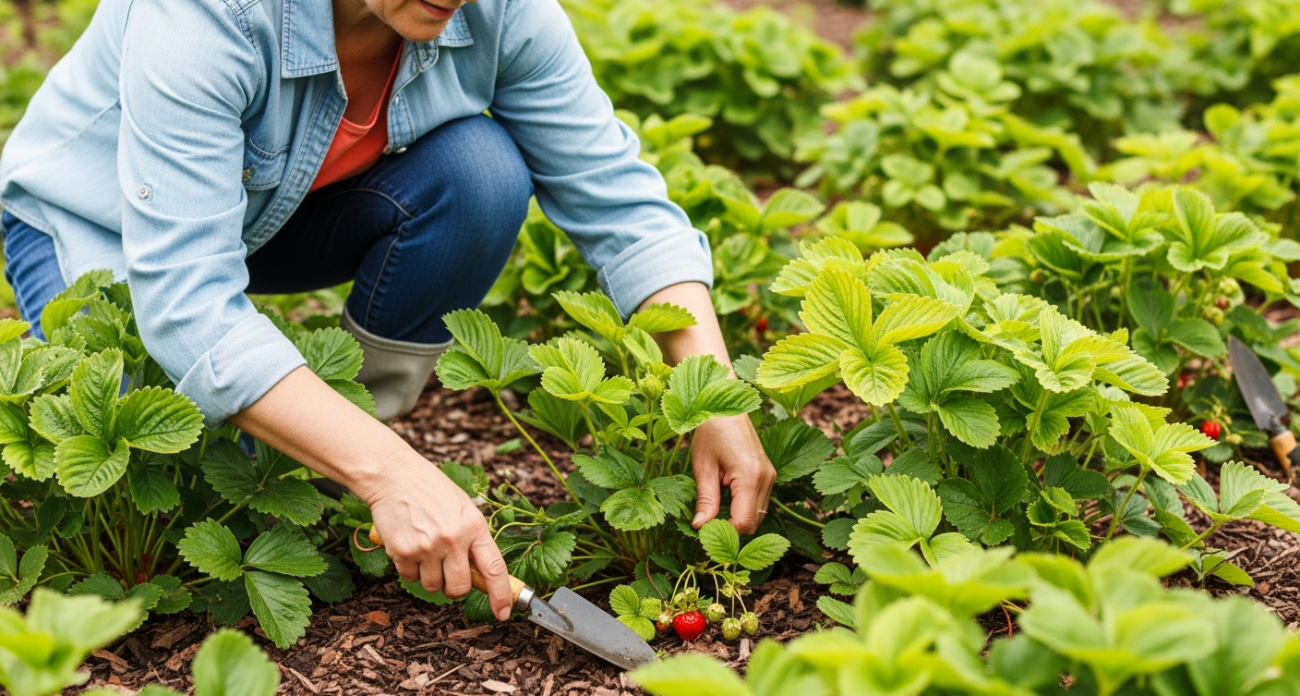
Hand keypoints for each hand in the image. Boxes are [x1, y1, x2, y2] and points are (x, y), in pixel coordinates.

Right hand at [365, 457, 513, 620]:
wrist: (395, 475)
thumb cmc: (431, 490)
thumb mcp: (463, 509)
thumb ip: (473, 539)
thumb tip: (480, 573)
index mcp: (474, 526)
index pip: (494, 568)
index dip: (501, 595)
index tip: (504, 613)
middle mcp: (453, 539)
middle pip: (459, 588)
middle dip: (454, 588)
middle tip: (448, 573)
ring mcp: (427, 547)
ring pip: (432, 586)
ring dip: (430, 576)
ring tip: (425, 549)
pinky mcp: (403, 551)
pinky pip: (410, 578)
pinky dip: (410, 569)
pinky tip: (410, 545)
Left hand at [690, 414, 775, 533]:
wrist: (726, 404)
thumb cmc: (711, 431)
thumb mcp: (703, 466)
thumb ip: (706, 500)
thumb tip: (700, 527)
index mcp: (750, 476)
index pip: (743, 523)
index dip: (724, 533)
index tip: (703, 531)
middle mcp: (766, 478)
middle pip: (754, 523)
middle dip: (732, 529)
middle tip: (707, 525)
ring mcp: (770, 476)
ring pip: (759, 515)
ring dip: (738, 519)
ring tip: (714, 512)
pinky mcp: (769, 474)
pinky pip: (759, 502)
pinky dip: (744, 508)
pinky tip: (725, 500)